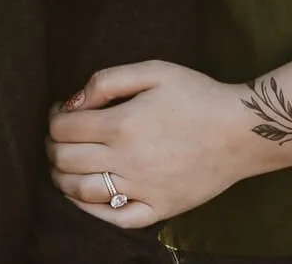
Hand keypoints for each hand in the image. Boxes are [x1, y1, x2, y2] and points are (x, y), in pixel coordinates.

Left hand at [44, 61, 261, 227]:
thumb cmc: (197, 96)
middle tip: (57, 138)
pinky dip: (90, 212)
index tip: (61, 112)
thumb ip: (108, 80)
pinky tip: (84, 198)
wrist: (240, 131)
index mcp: (122, 124)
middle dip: (52, 147)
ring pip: (81, 192)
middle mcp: (127, 161)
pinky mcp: (158, 208)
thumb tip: (73, 100)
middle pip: (66, 160)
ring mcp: (142, 189)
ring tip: (64, 165)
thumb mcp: (153, 71)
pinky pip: (115, 220)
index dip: (53, 118)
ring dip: (62, 178)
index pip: (63, 128)